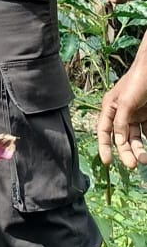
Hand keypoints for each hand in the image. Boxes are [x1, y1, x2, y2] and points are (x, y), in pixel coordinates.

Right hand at [98, 39, 146, 168]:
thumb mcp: (126, 102)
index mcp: (110, 108)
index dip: (104, 146)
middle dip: (126, 151)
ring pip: (135, 138)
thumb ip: (121, 121)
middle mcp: (121, 113)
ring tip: (145, 160)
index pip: (104, 130)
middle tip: (133, 164)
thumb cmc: (137, 81)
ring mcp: (135, 115)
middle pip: (121, 137)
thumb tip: (118, 141)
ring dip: (139, 149)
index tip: (107, 162)